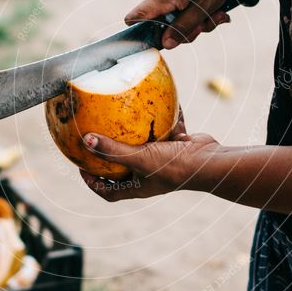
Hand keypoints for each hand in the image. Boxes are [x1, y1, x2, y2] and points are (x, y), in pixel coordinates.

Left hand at [79, 113, 220, 201]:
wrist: (209, 162)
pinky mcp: (177, 145)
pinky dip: (162, 117)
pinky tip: (155, 99)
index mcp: (138, 186)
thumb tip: (86, 139)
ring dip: (135, 135)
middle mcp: (149, 175)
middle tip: (97, 139)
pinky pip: (166, 129)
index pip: (109, 192)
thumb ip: (113, 149)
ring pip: (145, 147)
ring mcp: (164, 160)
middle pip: (124, 169)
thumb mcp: (139, 158)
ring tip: (121, 119)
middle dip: (110, 156)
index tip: (82, 168)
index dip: (93, 183)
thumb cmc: (173, 166)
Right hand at [124, 0, 236, 48]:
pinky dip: (194, 12)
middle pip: (160, 25)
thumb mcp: (203, 8)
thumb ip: (183, 28)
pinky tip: (210, 8)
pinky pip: (177, 9)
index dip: (144, 34)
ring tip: (214, 12)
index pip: (135, 18)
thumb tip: (166, 44)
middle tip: (207, 23)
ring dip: (195, 22)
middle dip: (187, 30)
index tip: (166, 39)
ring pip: (173, 19)